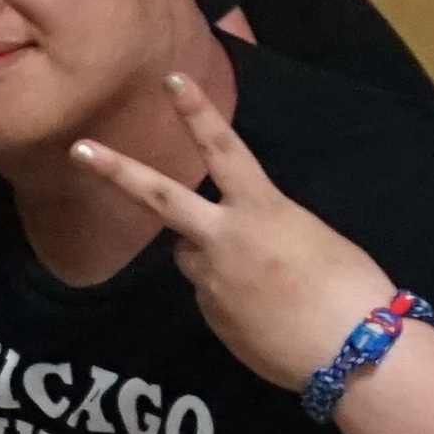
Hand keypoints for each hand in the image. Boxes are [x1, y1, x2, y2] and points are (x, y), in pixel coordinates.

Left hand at [72, 72, 409, 397]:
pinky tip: (269, 318)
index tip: (169, 79)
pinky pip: (213, 296)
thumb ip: (267, 230)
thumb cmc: (353, 290)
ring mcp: (210, 281)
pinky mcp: (210, 317)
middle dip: (117, 171)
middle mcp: (224, 239)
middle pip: (160, 198)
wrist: (354, 354)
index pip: (224, 149)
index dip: (198, 112)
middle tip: (78, 149)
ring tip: (268, 287)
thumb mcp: (313, 239)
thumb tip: (241, 242)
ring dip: (211, 258)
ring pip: (192, 256)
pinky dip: (233, 299)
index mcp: (262, 210)